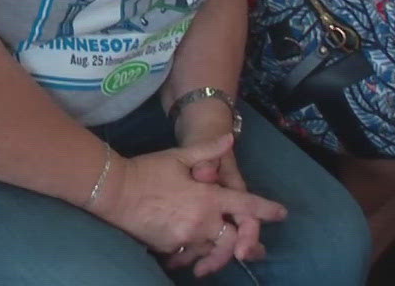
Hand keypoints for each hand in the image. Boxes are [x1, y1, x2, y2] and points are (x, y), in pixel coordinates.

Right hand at [93, 134, 284, 274]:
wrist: (114, 190)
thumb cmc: (147, 170)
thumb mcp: (177, 156)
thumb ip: (207, 150)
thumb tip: (230, 138)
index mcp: (208, 197)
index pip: (246, 205)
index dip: (267, 210)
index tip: (281, 214)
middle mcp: (203, 221)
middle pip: (235, 241)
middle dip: (246, 246)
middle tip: (250, 251)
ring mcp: (187, 237)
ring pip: (214, 252)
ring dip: (220, 253)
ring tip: (222, 257)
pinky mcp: (171, 247)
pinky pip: (191, 256)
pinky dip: (195, 256)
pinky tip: (194, 257)